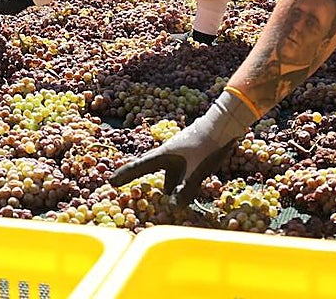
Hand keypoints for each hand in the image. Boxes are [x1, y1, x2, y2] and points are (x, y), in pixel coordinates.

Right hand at [109, 90, 256, 202]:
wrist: (224, 127)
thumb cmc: (207, 145)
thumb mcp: (196, 170)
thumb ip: (185, 190)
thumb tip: (173, 208)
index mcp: (164, 155)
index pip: (139, 167)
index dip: (124, 175)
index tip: (110, 182)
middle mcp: (168, 157)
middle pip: (151, 173)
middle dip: (142, 184)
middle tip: (129, 192)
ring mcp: (179, 158)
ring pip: (170, 178)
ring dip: (170, 189)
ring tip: (170, 205)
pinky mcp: (190, 159)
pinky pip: (181, 177)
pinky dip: (181, 187)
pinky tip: (189, 196)